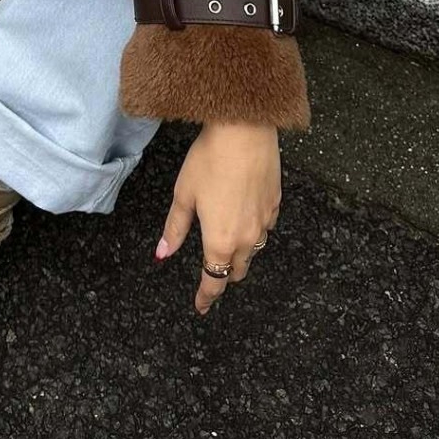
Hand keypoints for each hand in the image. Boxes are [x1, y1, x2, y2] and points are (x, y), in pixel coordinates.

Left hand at [155, 121, 280, 314]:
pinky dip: (254, 230)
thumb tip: (162, 254)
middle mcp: (246, 237)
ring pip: (254, 250)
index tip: (201, 307)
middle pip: (238, 270)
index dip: (207, 297)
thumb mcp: (183, 196)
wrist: (244, 132)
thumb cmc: (209, 161)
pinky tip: (245, 218)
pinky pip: (266, 227)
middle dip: (224, 276)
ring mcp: (265, 221)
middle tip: (212, 276)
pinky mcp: (276, 203)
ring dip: (241, 254)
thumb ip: (174, 230)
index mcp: (220, 242)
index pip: (214, 281)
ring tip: (227, 248)